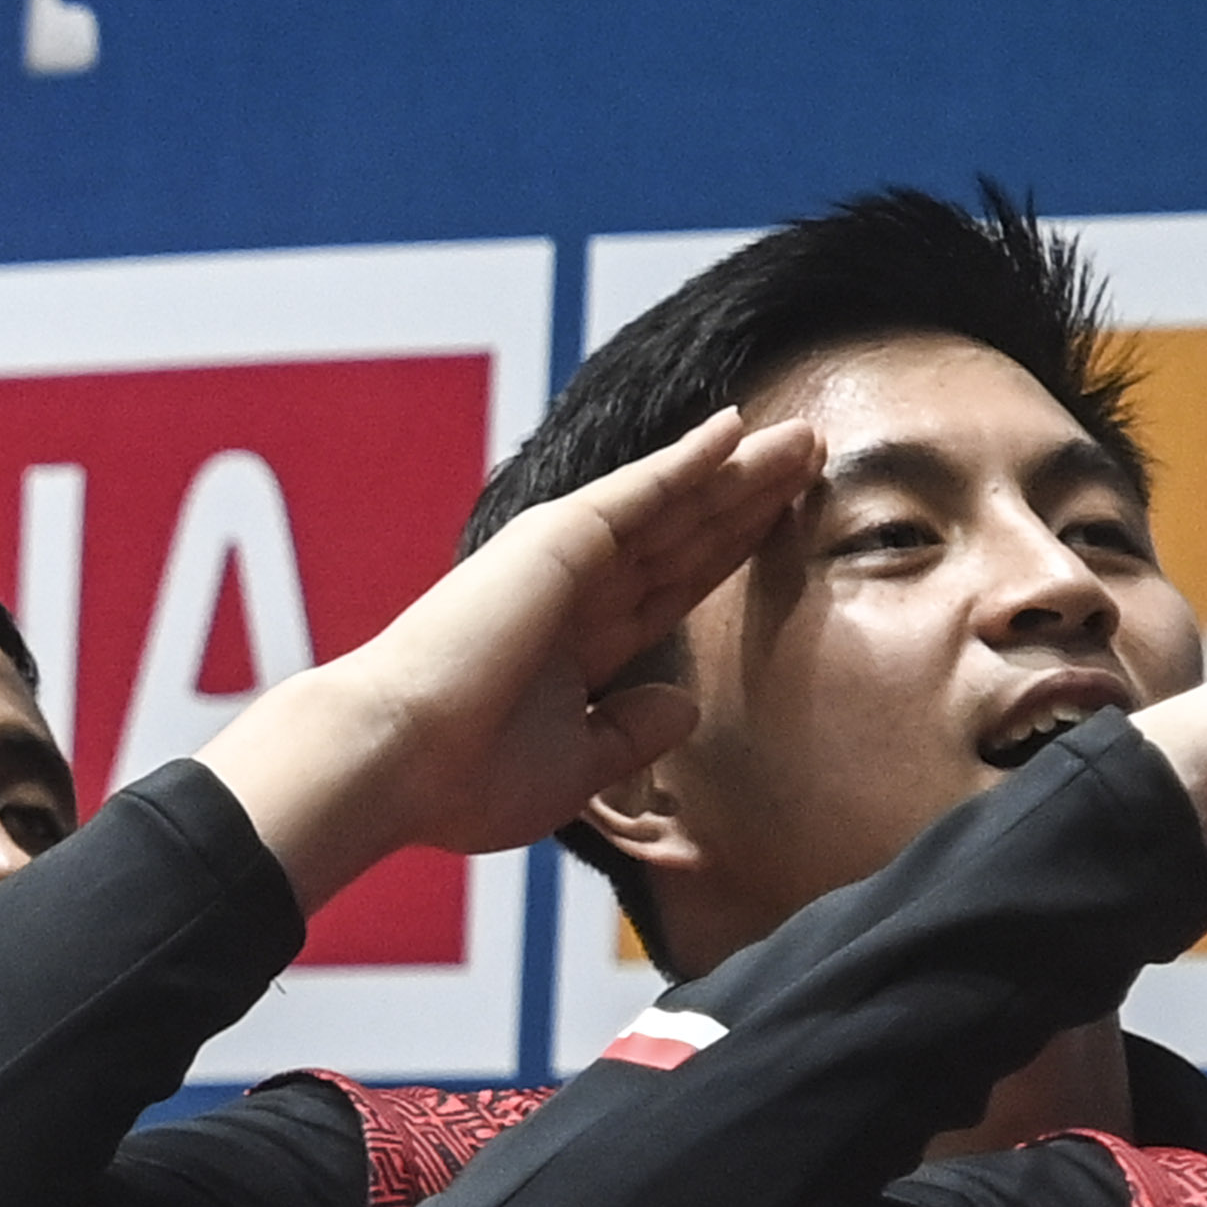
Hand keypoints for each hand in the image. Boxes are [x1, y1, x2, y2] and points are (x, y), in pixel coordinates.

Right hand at [197, 411, 826, 909]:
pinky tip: (735, 429)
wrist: (395, 761)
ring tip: (802, 439)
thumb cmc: (461, 777)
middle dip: (749, 500)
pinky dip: (688, 459)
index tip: (782, 527)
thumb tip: (684, 704)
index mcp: (576, 645)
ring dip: (740, 471)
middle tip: (811, 460)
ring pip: (675, 506)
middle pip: (687, 537)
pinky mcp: (556, 540)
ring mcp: (565, 560)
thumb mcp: (574, 768)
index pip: (674, 588)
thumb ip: (630, 734)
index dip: (730, 554)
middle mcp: (574, 591)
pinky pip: (638, 491)